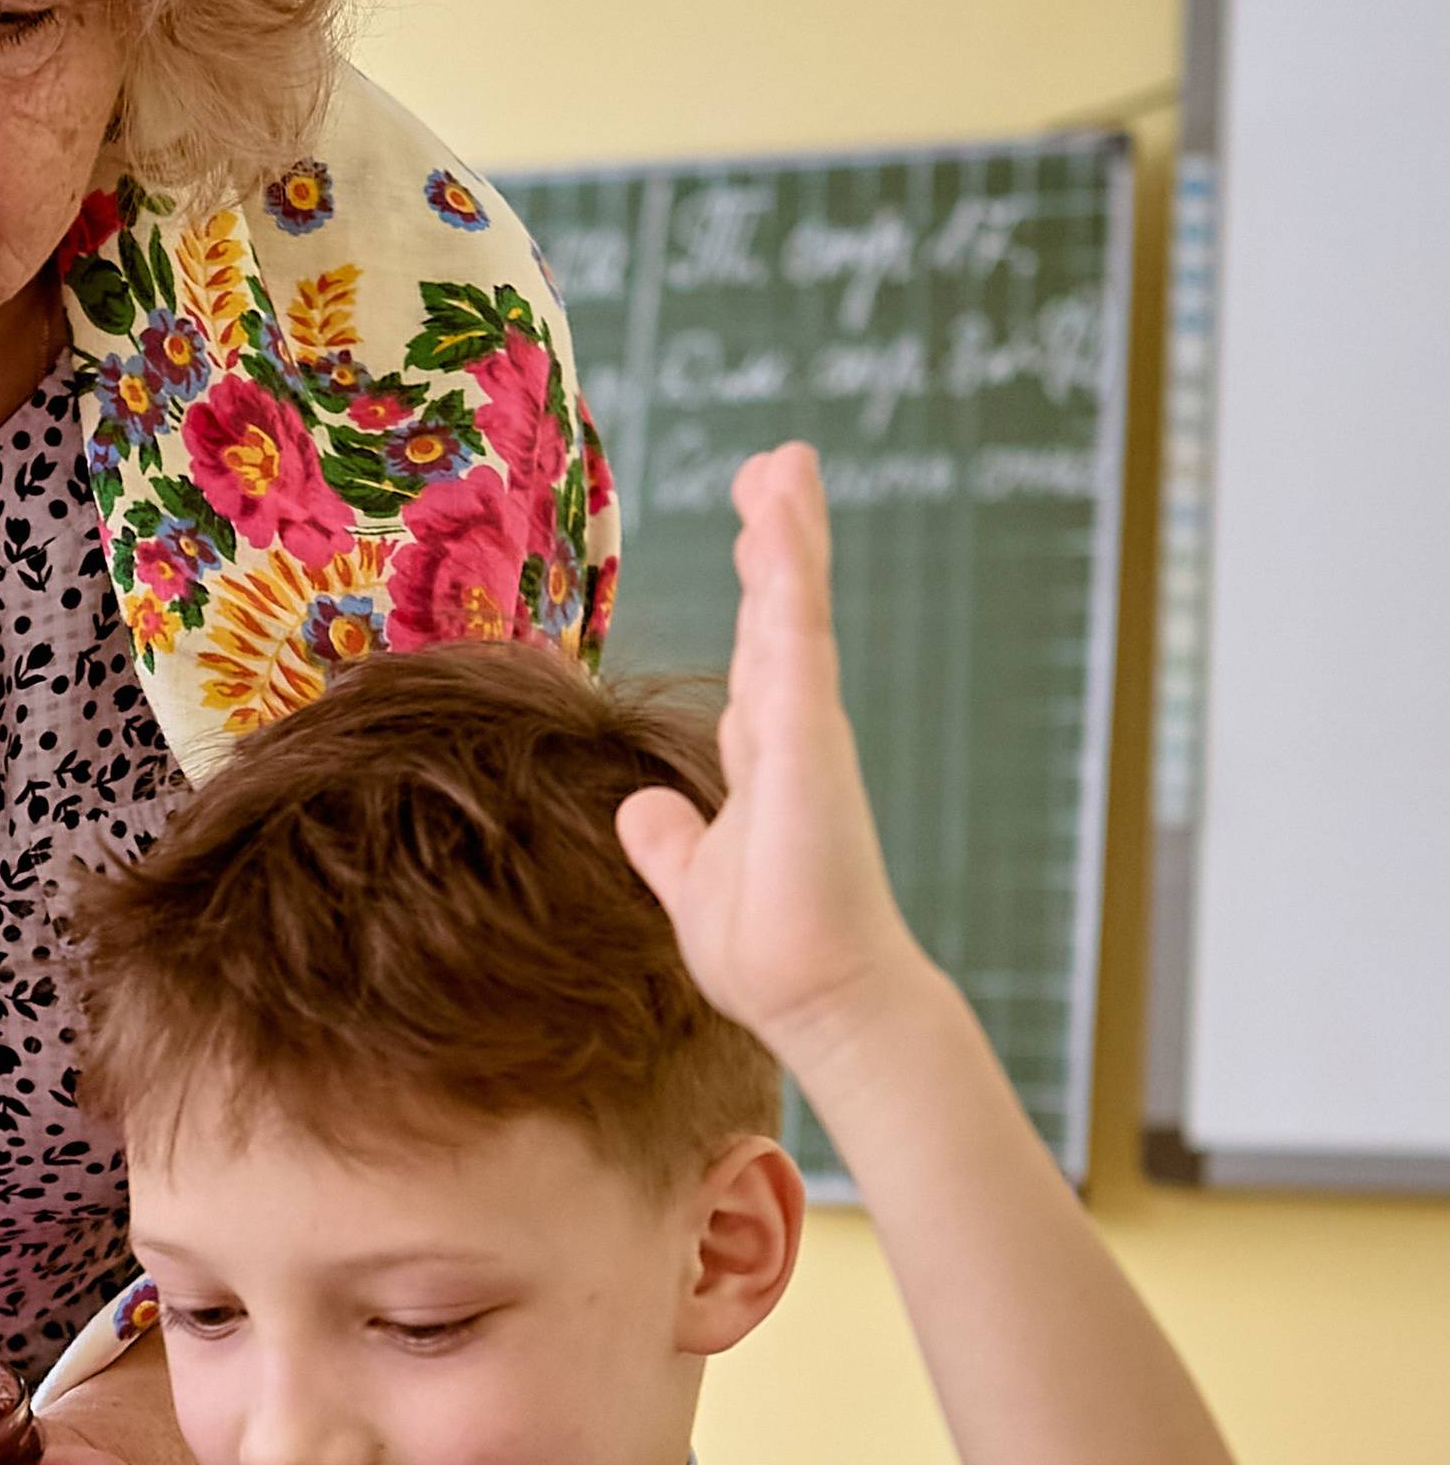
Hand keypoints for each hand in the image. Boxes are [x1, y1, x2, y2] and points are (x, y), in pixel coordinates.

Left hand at [614, 442, 927, 1076]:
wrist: (822, 1002)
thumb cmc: (770, 950)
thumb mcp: (695, 881)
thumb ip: (673, 841)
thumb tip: (643, 812)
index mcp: (767, 753)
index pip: (756, 648)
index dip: (755, 583)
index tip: (749, 520)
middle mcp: (793, 732)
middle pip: (783, 612)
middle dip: (778, 535)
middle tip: (776, 462)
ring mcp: (807, 736)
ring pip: (796, 613)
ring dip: (790, 537)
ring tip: (785, 464)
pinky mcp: (812, 750)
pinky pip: (797, 651)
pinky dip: (788, 588)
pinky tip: (779, 534)